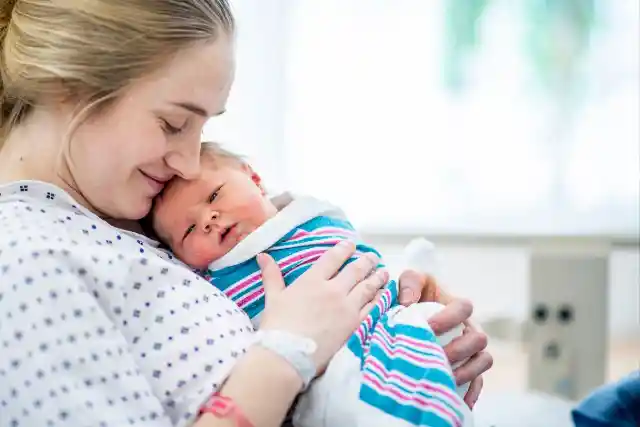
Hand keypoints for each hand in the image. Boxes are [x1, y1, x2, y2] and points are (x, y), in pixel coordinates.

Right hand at [257, 242, 388, 372]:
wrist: (288, 354)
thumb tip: (262, 256)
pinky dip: (380, 299)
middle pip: (355, 270)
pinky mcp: (354, 324)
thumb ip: (271, 275)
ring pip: (367, 287)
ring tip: (383, 272)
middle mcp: (333, 290)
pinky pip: (372, 308)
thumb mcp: (272, 297)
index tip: (351, 245)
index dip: (344, 249)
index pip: (333, 258)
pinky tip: (384, 295)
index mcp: (312, 280)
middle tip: (373, 256)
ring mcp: (346, 307)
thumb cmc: (277, 326)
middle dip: (366, 261)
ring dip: (377, 278)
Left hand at [398, 270, 492, 408]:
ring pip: (483, 361)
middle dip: (459, 349)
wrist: (408, 318)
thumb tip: (407, 303)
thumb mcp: (409, 283)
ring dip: (466, 371)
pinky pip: (478, 382)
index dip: (450, 318)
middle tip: (437, 356)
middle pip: (479, 339)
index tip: (430, 327)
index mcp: (456, 306)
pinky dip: (470, 391)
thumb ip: (409, 284)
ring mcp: (471, 350)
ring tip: (444, 378)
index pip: (465, 307)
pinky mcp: (468, 370)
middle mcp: (469, 328)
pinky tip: (454, 399)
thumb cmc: (412, 297)